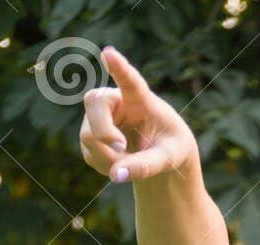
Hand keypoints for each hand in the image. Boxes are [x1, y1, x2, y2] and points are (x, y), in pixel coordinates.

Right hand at [79, 45, 196, 182]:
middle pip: (93, 103)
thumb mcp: (169, 159)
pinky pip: (89, 154)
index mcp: (141, 98)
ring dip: (108, 158)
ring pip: (88, 135)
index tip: (109, 53)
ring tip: (130, 162)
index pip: (129, 80)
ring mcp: (99, 116)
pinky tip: (120, 164)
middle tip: (121, 148)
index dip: (119, 67)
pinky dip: (106, 167)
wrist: (160, 154)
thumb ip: (147, 166)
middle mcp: (115, 100)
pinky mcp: (91, 135)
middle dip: (103, 131)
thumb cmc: (170, 148)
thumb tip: (116, 175)